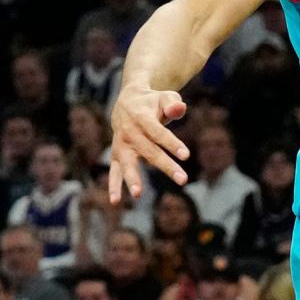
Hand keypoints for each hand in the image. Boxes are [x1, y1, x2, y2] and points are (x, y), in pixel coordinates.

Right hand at [109, 83, 189, 201]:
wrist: (127, 101)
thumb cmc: (152, 102)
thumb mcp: (164, 97)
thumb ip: (172, 103)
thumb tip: (179, 109)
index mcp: (141, 117)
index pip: (158, 132)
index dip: (171, 143)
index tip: (186, 155)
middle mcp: (129, 132)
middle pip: (149, 151)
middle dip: (166, 166)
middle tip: (183, 180)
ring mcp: (121, 145)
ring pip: (127, 163)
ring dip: (132, 178)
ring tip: (138, 194)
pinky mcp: (117, 155)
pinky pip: (114, 171)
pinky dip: (113, 186)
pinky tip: (115, 202)